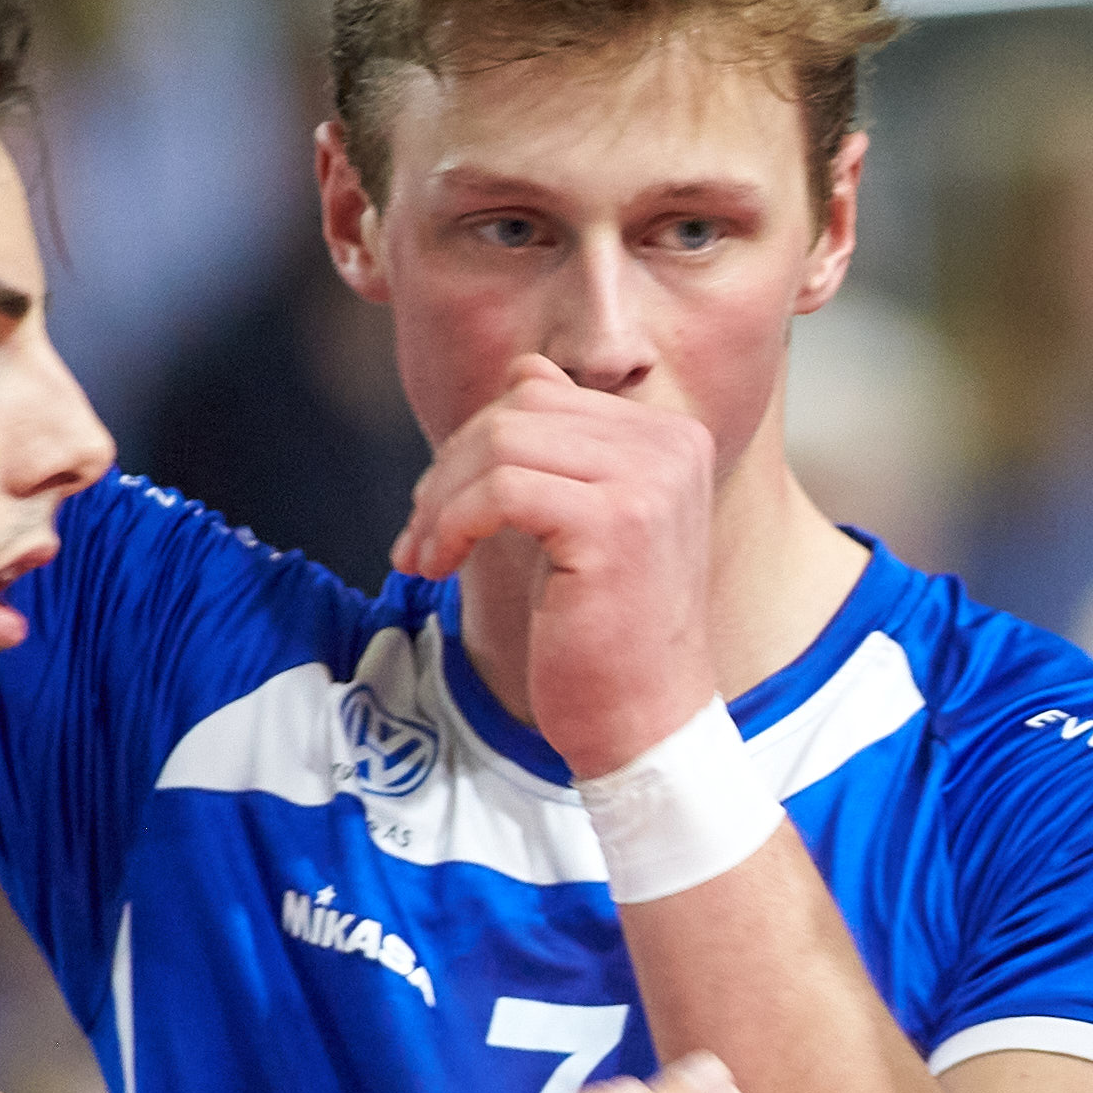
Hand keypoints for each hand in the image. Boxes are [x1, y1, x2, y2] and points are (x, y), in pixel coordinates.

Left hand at [395, 355, 722, 779]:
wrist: (644, 721)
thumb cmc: (605, 631)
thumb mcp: (589, 519)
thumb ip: (563, 446)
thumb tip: (516, 371)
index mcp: (670, 436)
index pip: (541, 388)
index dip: (473, 442)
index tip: (446, 507)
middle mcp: (670, 444)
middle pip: (516, 407)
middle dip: (448, 468)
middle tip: (421, 536)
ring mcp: (649, 479)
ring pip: (500, 442)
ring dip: (441, 499)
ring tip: (425, 555)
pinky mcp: (614, 522)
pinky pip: (500, 490)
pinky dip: (452, 524)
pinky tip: (438, 566)